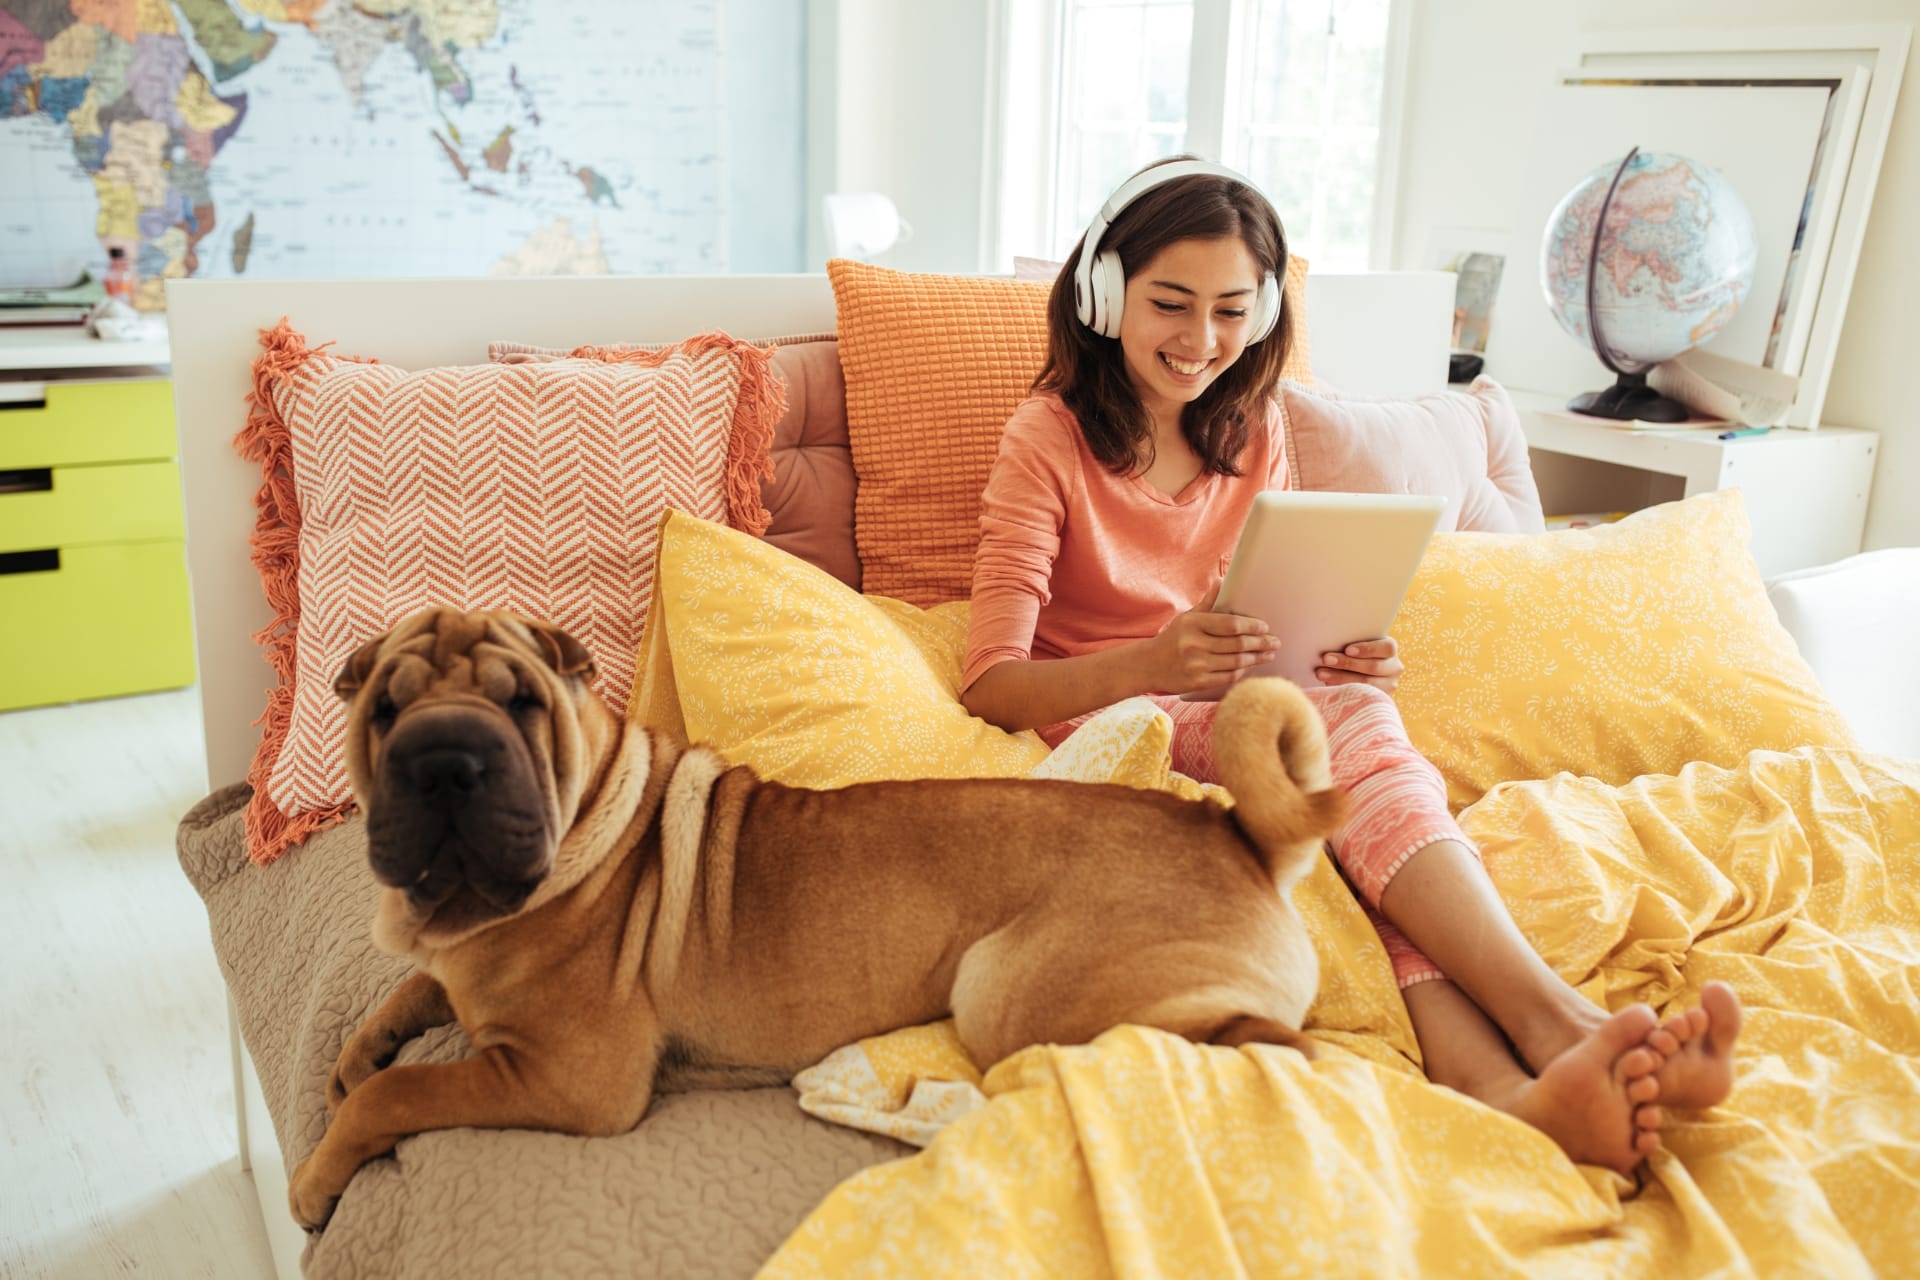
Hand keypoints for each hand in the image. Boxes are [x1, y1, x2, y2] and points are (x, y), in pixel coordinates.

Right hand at [1146, 585, 1279, 695]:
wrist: (1147, 665)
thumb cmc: (1172, 639)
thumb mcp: (1186, 618)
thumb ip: (1207, 603)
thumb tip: (1221, 581)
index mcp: (1192, 624)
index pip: (1231, 625)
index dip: (1252, 626)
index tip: (1265, 627)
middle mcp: (1194, 644)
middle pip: (1238, 644)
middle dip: (1261, 643)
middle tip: (1275, 642)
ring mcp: (1196, 665)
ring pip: (1237, 662)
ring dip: (1257, 658)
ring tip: (1268, 654)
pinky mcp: (1198, 682)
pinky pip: (1228, 677)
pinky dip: (1243, 671)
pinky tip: (1250, 666)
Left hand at [1315, 637, 1402, 691]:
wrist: (1358, 673)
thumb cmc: (1353, 653)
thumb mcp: (1357, 645)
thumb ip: (1350, 642)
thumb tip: (1328, 638)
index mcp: (1390, 650)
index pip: (1386, 648)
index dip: (1367, 649)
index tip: (1347, 650)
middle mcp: (1394, 668)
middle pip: (1373, 666)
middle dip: (1347, 663)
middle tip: (1326, 659)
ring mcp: (1388, 685)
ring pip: (1366, 683)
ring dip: (1340, 677)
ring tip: (1321, 673)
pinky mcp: (1379, 699)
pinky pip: (1362, 696)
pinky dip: (1343, 689)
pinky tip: (1328, 686)